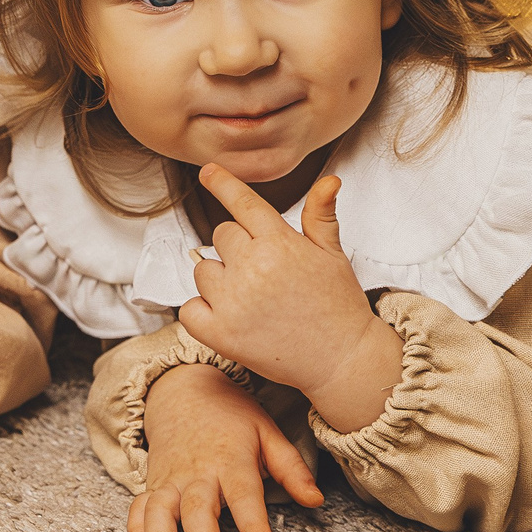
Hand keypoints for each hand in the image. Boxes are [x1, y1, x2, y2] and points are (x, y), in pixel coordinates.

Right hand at [129, 363, 324, 531]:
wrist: (185, 390)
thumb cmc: (231, 415)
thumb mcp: (267, 432)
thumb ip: (291, 468)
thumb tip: (316, 500)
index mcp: (231, 459)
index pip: (244, 495)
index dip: (254, 525)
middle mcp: (198, 471)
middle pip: (198, 509)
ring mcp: (171, 478)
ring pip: (161, 509)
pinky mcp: (153, 483)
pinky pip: (139, 507)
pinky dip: (137, 529)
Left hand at [177, 165, 404, 430]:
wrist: (342, 360)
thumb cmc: (338, 307)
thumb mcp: (333, 255)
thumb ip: (320, 215)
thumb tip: (329, 180)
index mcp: (279, 243)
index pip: (242, 202)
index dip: (222, 183)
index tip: (208, 172)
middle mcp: (252, 268)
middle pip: (220, 236)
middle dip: (236, 248)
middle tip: (263, 271)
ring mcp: (233, 302)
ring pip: (202, 270)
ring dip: (218, 280)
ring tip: (251, 297)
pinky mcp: (220, 334)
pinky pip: (189, 309)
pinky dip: (201, 311)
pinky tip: (227, 316)